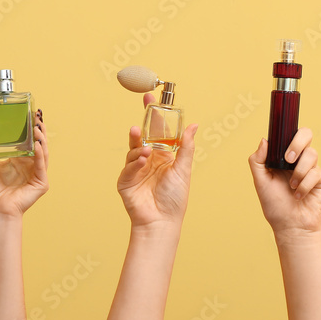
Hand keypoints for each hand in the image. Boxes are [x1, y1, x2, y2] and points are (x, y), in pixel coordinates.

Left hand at [0, 110, 48, 219]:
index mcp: (20, 159)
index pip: (29, 139)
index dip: (31, 126)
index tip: (30, 112)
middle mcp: (31, 165)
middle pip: (39, 143)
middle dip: (39, 129)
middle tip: (37, 116)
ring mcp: (37, 173)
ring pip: (43, 152)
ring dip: (41, 138)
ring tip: (37, 126)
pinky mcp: (41, 183)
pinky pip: (42, 165)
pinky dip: (40, 154)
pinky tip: (37, 144)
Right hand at [117, 93, 197, 228]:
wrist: (163, 222)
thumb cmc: (175, 198)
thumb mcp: (183, 169)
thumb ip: (186, 146)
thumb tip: (194, 125)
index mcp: (162, 155)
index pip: (157, 131)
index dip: (154, 114)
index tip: (151, 97)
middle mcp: (148, 159)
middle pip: (142, 136)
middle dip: (142, 122)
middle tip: (144, 109)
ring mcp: (136, 169)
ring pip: (134, 149)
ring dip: (139, 145)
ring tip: (146, 150)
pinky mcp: (126, 181)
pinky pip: (129, 167)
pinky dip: (135, 162)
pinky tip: (143, 161)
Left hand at [249, 128, 320, 238]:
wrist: (290, 226)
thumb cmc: (274, 205)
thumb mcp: (260, 182)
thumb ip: (258, 161)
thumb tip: (264, 140)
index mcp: (283, 156)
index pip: (289, 134)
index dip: (288, 134)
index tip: (280, 148)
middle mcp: (298, 159)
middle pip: (306, 134)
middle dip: (297, 144)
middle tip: (288, 159)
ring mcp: (310, 168)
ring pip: (311, 154)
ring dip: (299, 171)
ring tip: (291, 186)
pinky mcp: (320, 179)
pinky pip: (316, 173)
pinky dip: (305, 185)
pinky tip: (299, 196)